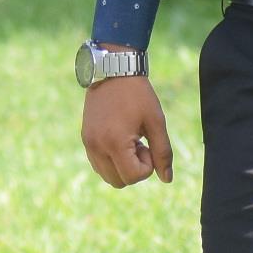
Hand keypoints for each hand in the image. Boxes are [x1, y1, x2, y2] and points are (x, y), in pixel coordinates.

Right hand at [81, 71, 173, 188]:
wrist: (113, 70)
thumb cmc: (138, 94)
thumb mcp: (156, 122)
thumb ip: (163, 152)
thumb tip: (166, 179)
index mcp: (114, 142)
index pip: (132, 177)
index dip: (147, 167)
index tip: (147, 145)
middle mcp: (96, 146)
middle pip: (118, 182)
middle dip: (133, 169)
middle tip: (139, 144)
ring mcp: (88, 143)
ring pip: (106, 176)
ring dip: (121, 166)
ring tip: (128, 141)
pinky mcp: (85, 139)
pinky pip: (98, 164)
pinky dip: (111, 160)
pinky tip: (119, 139)